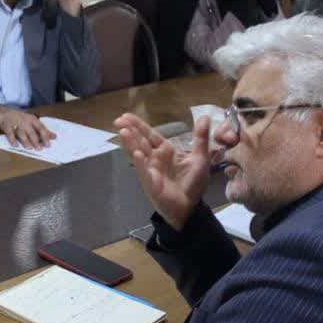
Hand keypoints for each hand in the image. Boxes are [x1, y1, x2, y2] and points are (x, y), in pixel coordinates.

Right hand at [0, 105, 55, 148]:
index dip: (45, 136)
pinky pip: (10, 135)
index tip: (48, 144)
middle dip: (35, 141)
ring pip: (21, 134)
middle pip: (31, 132)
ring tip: (29, 148)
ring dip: (25, 141)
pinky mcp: (7, 127)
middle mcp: (24, 121)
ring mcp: (15, 124)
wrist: (4, 114)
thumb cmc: (20, 119)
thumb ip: (42, 130)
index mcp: (32, 119)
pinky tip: (16, 146)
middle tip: (39, 148)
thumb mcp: (32, 122)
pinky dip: (13, 140)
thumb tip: (54, 136)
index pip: (40, 128)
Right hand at [113, 112, 211, 230]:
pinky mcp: (151, 183)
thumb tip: (204, 116)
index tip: (126, 116)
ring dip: (130, 143)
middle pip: (140, 141)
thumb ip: (200, 138)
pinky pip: (144, 172)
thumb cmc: (193, 183)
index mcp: (165, 151)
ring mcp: (150, 170)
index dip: (139, 125)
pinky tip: (136, 154)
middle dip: (130, 130)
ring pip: (138, 154)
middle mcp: (154, 158)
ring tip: (123, 132)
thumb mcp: (200, 157)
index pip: (150, 135)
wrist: (190, 206)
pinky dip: (140, 163)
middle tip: (118, 120)